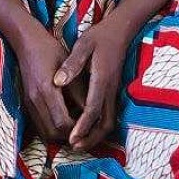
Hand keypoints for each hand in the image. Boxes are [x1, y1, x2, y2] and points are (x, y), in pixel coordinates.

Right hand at [15, 26, 85, 145]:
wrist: (26, 41)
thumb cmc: (50, 50)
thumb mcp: (70, 66)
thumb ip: (79, 90)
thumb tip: (91, 112)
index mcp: (46, 89)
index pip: (62, 123)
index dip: (76, 130)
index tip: (88, 126)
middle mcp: (35, 100)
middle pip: (52, 133)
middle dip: (69, 136)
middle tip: (83, 129)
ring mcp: (29, 102)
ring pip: (44, 133)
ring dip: (60, 135)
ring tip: (74, 127)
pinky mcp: (26, 103)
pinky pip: (39, 125)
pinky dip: (51, 129)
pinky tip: (62, 120)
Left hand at [53, 19, 128, 152]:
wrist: (121, 30)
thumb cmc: (100, 36)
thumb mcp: (84, 44)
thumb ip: (72, 64)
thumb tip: (58, 82)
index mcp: (102, 79)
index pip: (92, 109)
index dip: (82, 126)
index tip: (71, 138)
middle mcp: (110, 89)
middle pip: (105, 123)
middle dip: (91, 138)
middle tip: (74, 147)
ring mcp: (114, 92)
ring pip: (109, 121)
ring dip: (95, 135)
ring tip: (78, 143)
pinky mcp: (113, 91)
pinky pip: (108, 115)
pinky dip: (98, 126)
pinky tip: (86, 129)